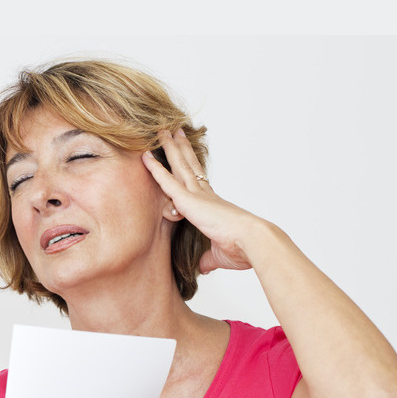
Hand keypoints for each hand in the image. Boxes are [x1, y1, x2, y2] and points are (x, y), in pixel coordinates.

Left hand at [142, 128, 264, 273]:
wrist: (252, 240)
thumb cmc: (242, 248)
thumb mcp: (219, 255)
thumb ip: (208, 258)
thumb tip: (202, 267)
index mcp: (214, 204)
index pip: (198, 180)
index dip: (192, 165)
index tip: (187, 153)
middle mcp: (205, 194)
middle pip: (189, 164)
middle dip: (180, 148)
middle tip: (173, 131)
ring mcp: (197, 195)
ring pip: (178, 165)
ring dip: (168, 147)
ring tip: (161, 131)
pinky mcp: (189, 200)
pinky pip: (166, 181)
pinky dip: (154, 169)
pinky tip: (144, 158)